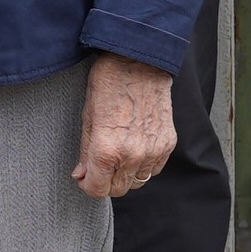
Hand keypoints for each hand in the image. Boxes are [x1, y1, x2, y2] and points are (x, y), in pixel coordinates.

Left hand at [72, 53, 177, 197]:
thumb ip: (85, 152)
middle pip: (118, 189)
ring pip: (138, 182)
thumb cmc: (108, 84)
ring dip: (126, 175)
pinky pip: (154, 169)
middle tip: (99, 166)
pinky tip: (135, 147)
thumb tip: (82, 175)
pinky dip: (144, 165)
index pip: (97, 190)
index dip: (87, 185)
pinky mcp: (168, 143)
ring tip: (118, 155)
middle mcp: (132, 155)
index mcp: (107, 150)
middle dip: (105, 182)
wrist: (138, 61)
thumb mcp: (88, 117)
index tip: (85, 177)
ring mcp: (153, 150)